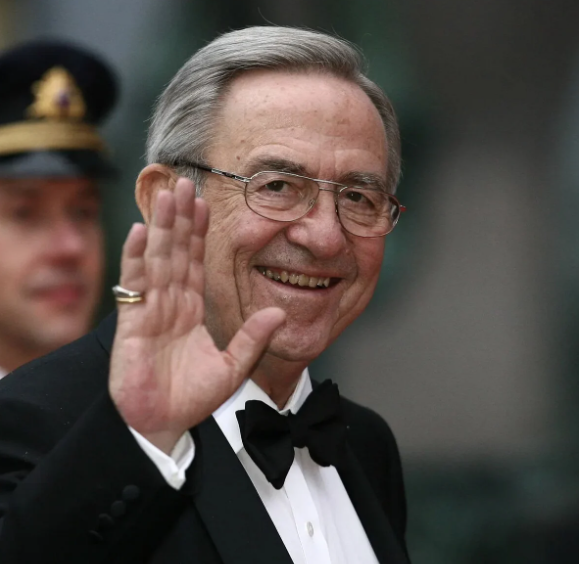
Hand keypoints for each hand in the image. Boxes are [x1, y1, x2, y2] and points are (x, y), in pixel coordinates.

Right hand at [109, 178, 285, 453]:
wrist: (163, 425)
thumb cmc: (191, 398)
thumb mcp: (232, 366)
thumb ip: (253, 338)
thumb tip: (279, 311)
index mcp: (190, 309)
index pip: (195, 261)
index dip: (199, 233)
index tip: (205, 203)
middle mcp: (169, 303)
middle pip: (175, 251)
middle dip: (179, 218)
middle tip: (184, 182)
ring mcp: (150, 310)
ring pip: (157, 259)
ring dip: (162, 226)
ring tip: (167, 194)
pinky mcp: (132, 324)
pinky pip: (135, 285)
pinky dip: (136, 258)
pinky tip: (140, 231)